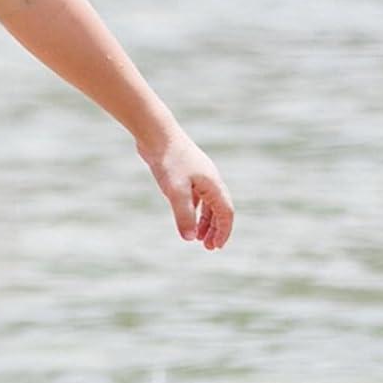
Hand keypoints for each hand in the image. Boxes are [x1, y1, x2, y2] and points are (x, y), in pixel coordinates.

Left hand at [136, 130, 234, 249]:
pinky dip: (195, 210)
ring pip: (207, 203)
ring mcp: (198, 176)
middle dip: (215, 230)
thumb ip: (184, 215)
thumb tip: (189, 238)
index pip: (226, 213)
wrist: (156, 134)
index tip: (215, 247)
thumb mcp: (176, 191)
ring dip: (205, 221)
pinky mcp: (185, 173)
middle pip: (219, 210)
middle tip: (208, 247)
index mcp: (213, 185)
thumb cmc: (169, 161)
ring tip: (196, 237)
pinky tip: (187, 217)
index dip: (223, 232)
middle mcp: (210, 180)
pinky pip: (196, 196)